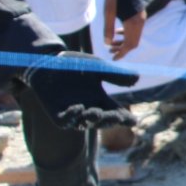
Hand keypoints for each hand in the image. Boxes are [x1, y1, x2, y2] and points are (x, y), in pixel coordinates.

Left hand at [20, 51, 137, 130]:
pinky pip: (64, 121)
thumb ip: (115, 74)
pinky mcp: (57, 113)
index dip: (124, 118)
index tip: (132, 121)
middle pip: (103, 121)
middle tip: (117, 116)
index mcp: (101, 100)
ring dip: (92, 119)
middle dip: (110, 120)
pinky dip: (71, 117)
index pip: (116, 113)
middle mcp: (89, 109)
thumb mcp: (98, 67)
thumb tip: (136, 78)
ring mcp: (73, 113)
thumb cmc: (75, 64)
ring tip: (96, 112)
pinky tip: (78, 108)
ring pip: (85, 124)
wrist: (49, 61)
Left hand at [103, 0, 144, 60]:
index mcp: (133, 24)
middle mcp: (140, 22)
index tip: (113, 59)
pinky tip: (118, 32)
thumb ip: (108, 29)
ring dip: (124, 42)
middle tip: (110, 51)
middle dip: (122, 49)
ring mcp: (141, 19)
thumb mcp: (108, 12)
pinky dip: (127, 35)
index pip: (129, 45)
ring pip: (135, 37)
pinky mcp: (140, 15)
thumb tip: (107, 44)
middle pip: (133, 43)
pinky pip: (136, 30)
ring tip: (112, 43)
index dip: (121, 53)